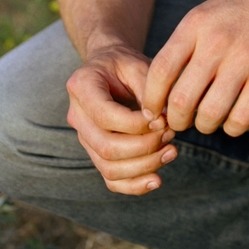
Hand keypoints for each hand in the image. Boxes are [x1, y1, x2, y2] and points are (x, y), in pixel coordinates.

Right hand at [66, 44, 177, 194]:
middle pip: (105, 147)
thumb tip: (161, 121)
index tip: (163, 119)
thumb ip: (148, 89)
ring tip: (171, 151)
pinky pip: (111, 178)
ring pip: (109, 167)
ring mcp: (84, 137)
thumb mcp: (138, 64)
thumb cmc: (125, 64)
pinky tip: (157, 180)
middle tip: (170, 134)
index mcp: (81, 86)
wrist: (110, 67)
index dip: (137, 124)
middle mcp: (77, 115)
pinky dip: (134, 185)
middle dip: (144, 147)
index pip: (105, 116)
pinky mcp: (95, 152)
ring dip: (144, 166)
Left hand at [142, 0, 248, 136]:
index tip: (154, 111)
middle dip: (176, 120)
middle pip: (181, 99)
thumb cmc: (242, 11)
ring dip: (204, 126)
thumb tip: (159, 92)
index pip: (160, 71)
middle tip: (181, 122)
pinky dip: (231, 127)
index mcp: (196, 24)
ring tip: (206, 120)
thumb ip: (183, 47)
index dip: (152, 99)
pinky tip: (232, 119)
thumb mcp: (206, 15)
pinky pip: (241, 118)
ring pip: (210, 114)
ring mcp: (245, 59)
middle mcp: (217, 41)